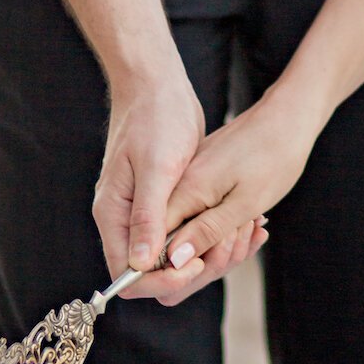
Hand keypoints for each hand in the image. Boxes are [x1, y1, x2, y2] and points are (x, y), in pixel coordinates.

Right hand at [92, 70, 268, 305]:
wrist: (157, 83)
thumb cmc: (155, 118)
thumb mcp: (157, 168)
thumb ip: (149, 217)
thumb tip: (141, 265)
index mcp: (113, 214)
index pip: (129, 274)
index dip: (164, 280)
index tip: (198, 265)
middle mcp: (125, 219)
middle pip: (155, 273)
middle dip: (194, 268)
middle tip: (230, 245)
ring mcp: (146, 212)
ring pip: (177, 256)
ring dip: (212, 251)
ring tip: (249, 230)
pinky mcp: (168, 202)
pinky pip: (188, 234)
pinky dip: (216, 234)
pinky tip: (249, 223)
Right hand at [162, 92, 317, 269]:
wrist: (287, 114)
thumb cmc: (272, 155)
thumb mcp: (244, 201)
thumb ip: (206, 230)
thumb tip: (173, 261)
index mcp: (181, 192)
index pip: (153, 247)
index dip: (174, 269)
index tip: (206, 263)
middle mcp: (177, 188)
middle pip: (173, 248)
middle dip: (209, 257)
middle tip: (243, 235)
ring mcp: (189, 184)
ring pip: (193, 235)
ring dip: (224, 242)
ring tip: (253, 224)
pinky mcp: (202, 181)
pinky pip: (205, 218)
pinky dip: (228, 226)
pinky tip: (253, 221)